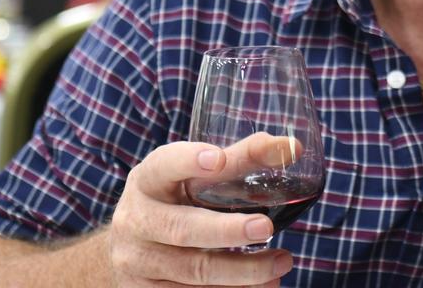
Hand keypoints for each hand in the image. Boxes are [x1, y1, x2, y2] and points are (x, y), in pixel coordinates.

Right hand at [108, 136, 296, 286]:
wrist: (131, 246)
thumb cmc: (172, 200)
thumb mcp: (191, 177)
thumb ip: (238, 159)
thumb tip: (290, 148)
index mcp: (146, 180)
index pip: (164, 165)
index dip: (188, 161)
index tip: (219, 158)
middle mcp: (136, 220)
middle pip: (182, 229)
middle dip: (227, 230)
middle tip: (266, 227)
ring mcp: (138, 261)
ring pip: (193, 270)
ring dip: (243, 270)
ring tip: (282, 262)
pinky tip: (265, 284)